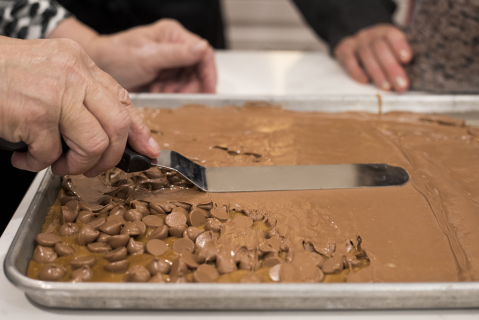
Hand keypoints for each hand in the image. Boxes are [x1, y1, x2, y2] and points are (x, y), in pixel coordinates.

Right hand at [0, 36, 159, 176]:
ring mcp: (56, 94)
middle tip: (89, 166)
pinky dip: (37, 164)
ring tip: (55, 163)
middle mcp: (74, 75)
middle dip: (109, 158)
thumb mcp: (53, 74)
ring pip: (95, 145)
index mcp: (81, 64)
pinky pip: (51, 155)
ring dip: (77, 165)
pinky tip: (24, 156)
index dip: (139, 131)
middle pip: (118, 126)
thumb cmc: (5, 76)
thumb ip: (83, 97)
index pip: (123, 100)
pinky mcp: (35, 115)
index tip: (148, 150)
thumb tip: (114, 132)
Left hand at [50, 18, 216, 92]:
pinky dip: (171, 94)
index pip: (203, 53)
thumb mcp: (148, 56)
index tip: (208, 91)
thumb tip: (203, 48)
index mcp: (173, 35)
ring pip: (189, 82)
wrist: (99, 67)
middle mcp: (175, 47)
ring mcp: (170, 62)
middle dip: (190, 86)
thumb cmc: (117, 55)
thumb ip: (177, 54)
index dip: (209, 73)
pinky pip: (178, 88)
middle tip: (177, 94)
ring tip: (162, 92)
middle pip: (198, 70)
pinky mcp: (165, 75)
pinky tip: (158, 92)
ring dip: (179, 91)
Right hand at [334, 24, 411, 91]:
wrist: (355, 44)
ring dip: (377, 73)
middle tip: (400, 84)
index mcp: (386, 32)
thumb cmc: (380, 51)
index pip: (392, 35)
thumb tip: (415, 74)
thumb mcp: (392, 48)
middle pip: (380, 49)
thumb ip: (401, 58)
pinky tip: (364, 81)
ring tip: (386, 87)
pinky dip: (357, 71)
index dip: (399, 46)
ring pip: (366, 55)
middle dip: (391, 68)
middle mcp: (371, 35)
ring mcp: (357, 42)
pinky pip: (349, 60)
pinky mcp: (344, 50)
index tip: (407, 59)